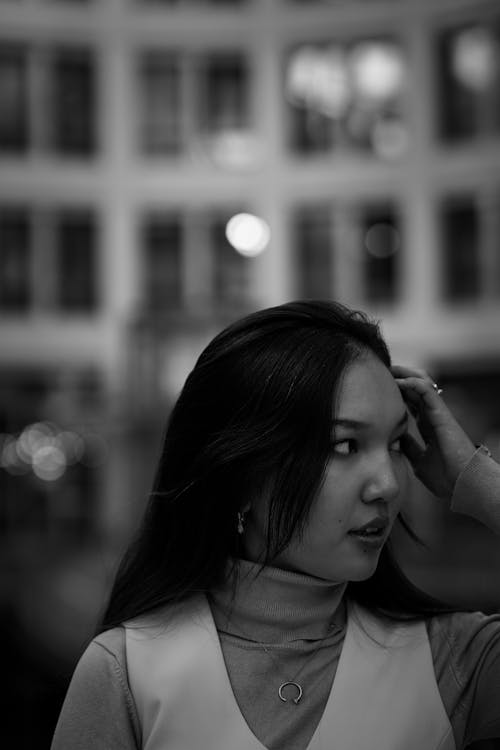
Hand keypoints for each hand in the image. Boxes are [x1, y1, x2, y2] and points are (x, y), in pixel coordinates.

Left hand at [391, 365, 475, 499]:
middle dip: (398, 378)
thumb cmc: (446, 478)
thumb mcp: (419, 462)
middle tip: (381, 372)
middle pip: (415, 388)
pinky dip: (413, 383)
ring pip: (422, 383)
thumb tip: (397, 440)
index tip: (378, 387)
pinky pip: (427, 391)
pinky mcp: (441, 414)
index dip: (396, 392)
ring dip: (405, 374)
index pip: (411, 401)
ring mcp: (438, 413)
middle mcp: (433, 416)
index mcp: (428, 426)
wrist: (463, 486)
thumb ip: (409, 449)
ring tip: (388, 370)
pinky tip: (398, 382)